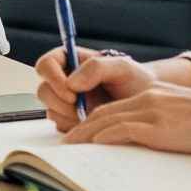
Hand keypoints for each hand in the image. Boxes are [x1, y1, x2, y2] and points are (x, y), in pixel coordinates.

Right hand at [35, 48, 153, 129]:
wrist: (146, 106)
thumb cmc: (136, 81)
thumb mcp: (122, 67)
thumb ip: (96, 68)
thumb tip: (71, 83)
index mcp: (71, 61)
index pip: (47, 64)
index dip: (52, 77)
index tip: (70, 91)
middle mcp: (65, 81)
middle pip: (44, 90)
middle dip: (59, 102)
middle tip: (79, 109)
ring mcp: (67, 103)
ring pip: (51, 111)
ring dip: (68, 117)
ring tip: (92, 116)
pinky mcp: (72, 121)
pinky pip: (62, 127)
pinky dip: (74, 128)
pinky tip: (92, 124)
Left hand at [63, 85, 190, 154]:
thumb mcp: (180, 114)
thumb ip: (159, 122)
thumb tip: (145, 141)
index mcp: (151, 96)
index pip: (112, 108)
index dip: (91, 121)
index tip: (80, 134)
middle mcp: (146, 100)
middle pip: (103, 113)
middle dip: (81, 128)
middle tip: (67, 143)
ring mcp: (151, 112)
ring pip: (107, 121)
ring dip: (85, 135)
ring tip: (72, 147)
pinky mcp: (157, 127)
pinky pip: (122, 131)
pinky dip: (104, 138)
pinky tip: (95, 146)